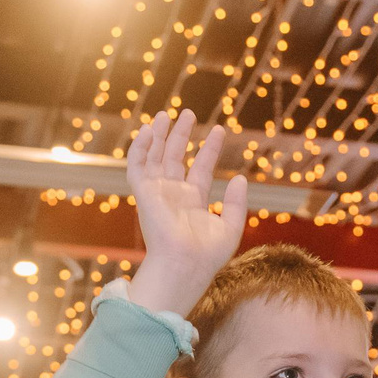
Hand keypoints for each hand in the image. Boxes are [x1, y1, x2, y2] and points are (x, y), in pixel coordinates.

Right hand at [125, 108, 248, 316]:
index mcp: (193, 201)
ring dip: (160, 135)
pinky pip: (137, 166)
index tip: (220, 130)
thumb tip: (241, 178)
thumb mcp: (231, 227)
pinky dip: (140, 147)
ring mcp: (157, 193)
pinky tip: (149, 130)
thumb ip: (237, 203)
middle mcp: (173, 195)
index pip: (200, 167)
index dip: (210, 149)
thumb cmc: (207, 255)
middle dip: (181, 135)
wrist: (184, 265)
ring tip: (166, 114)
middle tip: (188, 113)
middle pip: (175, 157)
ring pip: (155, 157)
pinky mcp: (144, 193)